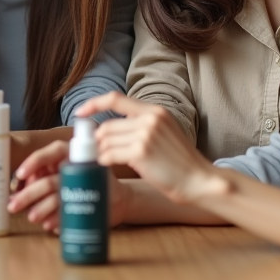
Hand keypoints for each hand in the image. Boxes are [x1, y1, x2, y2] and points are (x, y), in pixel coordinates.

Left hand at [8, 140, 127, 232]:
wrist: (120, 198)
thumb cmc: (84, 182)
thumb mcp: (67, 170)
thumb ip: (46, 173)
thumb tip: (18, 188)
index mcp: (72, 153)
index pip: (51, 152)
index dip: (33, 162)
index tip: (19, 175)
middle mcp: (80, 166)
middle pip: (49, 182)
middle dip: (28, 195)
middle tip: (13, 206)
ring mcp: (89, 185)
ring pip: (58, 198)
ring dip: (41, 210)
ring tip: (32, 217)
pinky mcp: (95, 203)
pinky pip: (70, 213)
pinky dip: (57, 220)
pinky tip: (50, 226)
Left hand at [77, 93, 229, 205]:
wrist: (199, 181)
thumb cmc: (180, 163)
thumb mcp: (165, 133)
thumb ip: (142, 125)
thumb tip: (108, 131)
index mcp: (155, 111)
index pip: (115, 98)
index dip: (93, 104)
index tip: (79, 112)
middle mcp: (150, 118)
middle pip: (107, 126)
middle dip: (97, 142)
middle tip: (96, 154)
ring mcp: (145, 134)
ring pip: (106, 142)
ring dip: (101, 154)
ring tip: (105, 163)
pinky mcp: (141, 152)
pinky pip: (109, 155)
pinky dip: (104, 162)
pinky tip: (108, 168)